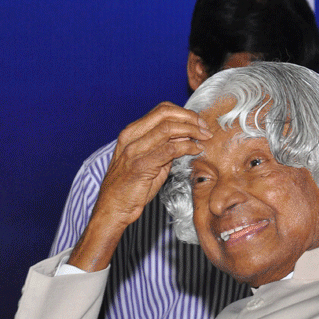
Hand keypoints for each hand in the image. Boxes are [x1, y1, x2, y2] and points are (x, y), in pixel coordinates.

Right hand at [68, 103, 210, 270]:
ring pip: (168, 129)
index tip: (198, 121)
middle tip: (205, 128)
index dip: (184, 113)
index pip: (161, 110)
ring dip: (192, 131)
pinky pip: (169, 149)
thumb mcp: (149, 160)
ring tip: (204, 138)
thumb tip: (187, 136)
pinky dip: (187, 147)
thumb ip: (165, 146)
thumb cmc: (132, 186)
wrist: (114, 208)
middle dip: (190, 118)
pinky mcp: (141, 165)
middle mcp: (131, 137)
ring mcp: (134, 150)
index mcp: (131, 132)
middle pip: (165, 114)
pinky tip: (196, 150)